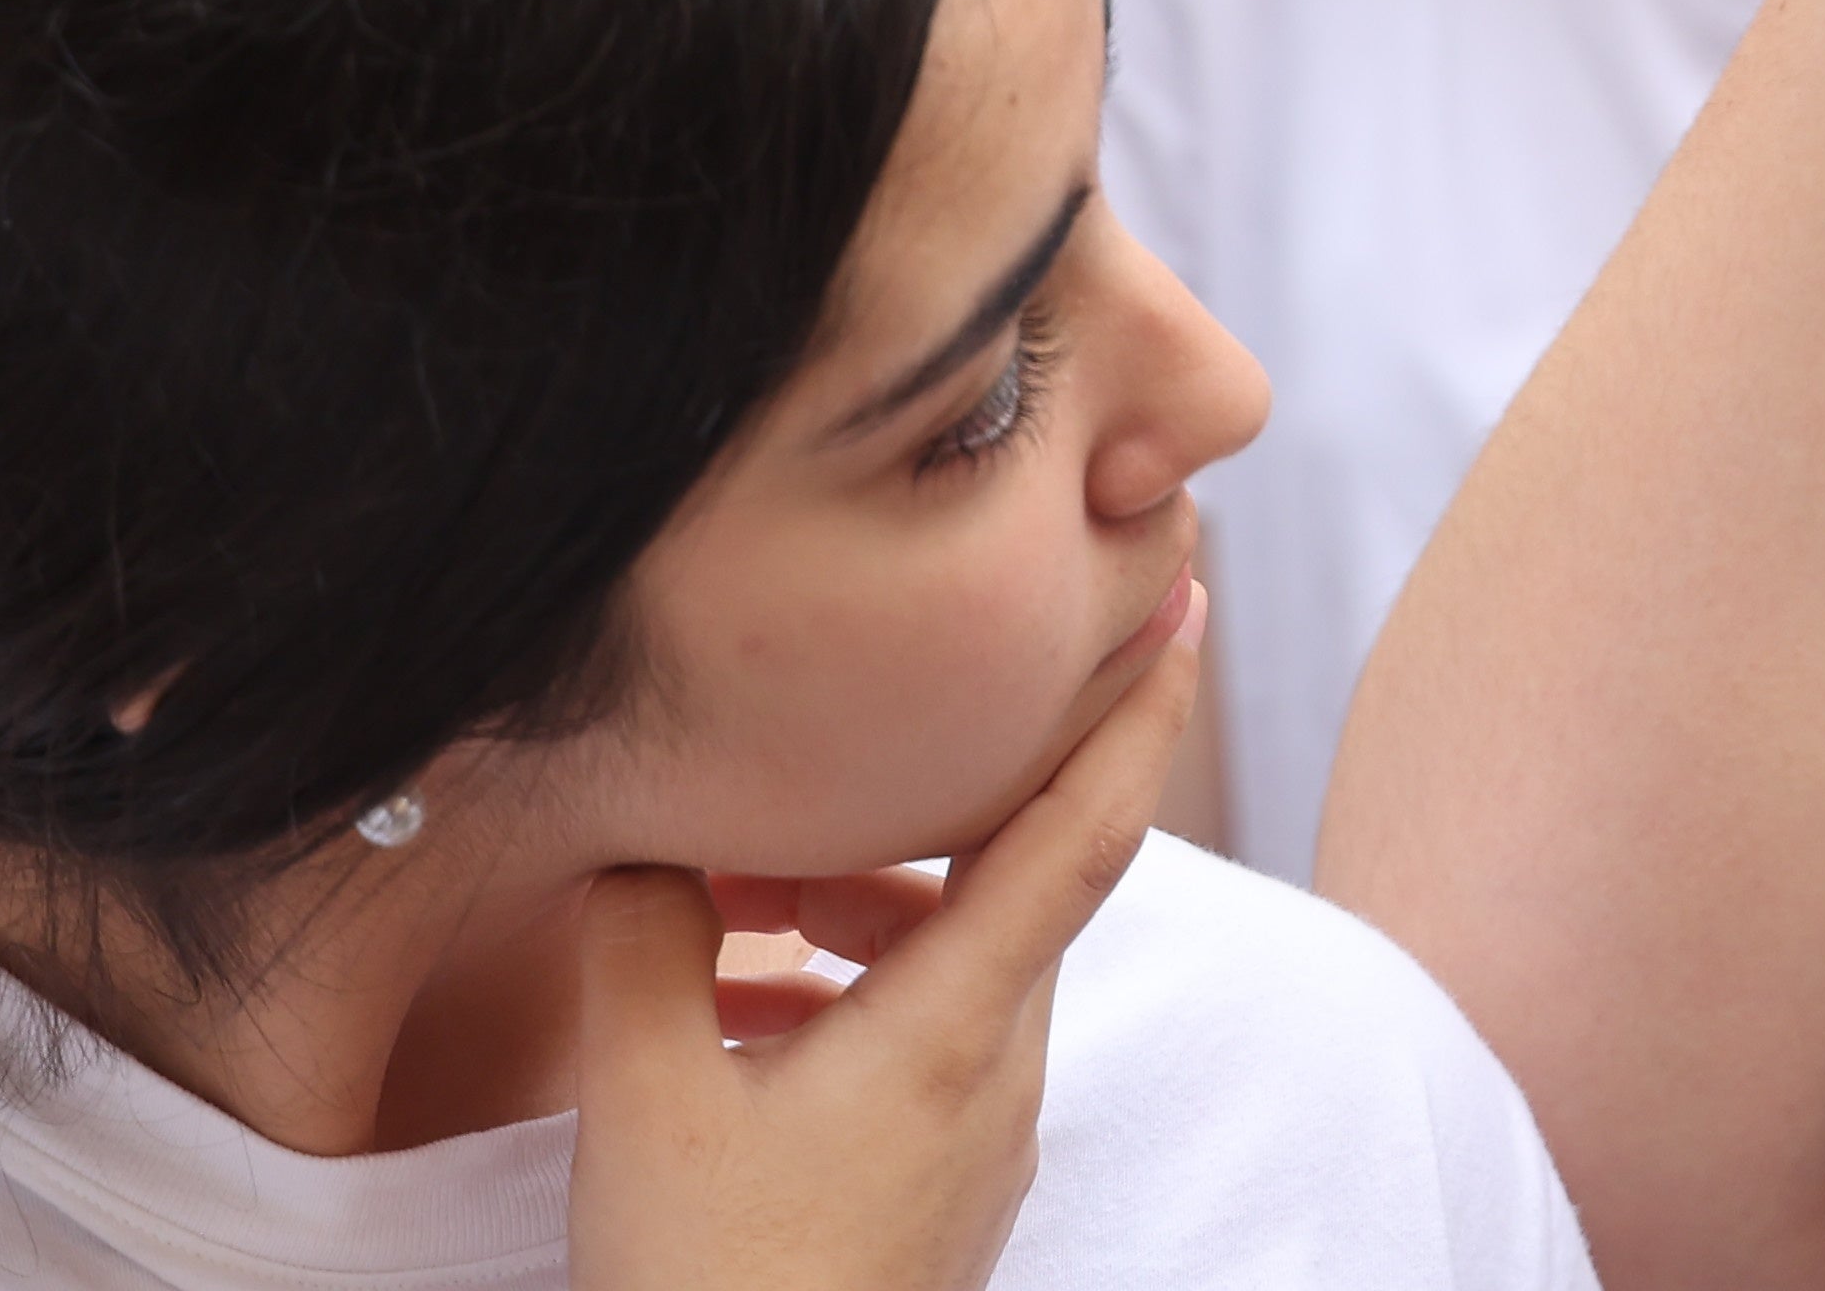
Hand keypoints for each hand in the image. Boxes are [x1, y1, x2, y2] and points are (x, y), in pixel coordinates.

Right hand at [567, 588, 1201, 1290]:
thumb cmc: (717, 1286)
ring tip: (725, 899)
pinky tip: (728, 1008)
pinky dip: (842, 989)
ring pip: (948, 957)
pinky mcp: (941, 1180)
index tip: (1181, 602)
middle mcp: (998, 1066)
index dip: (1136, 709)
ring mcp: (979, 1129)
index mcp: (959, 1025)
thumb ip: (646, 945)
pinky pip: (917, 1034)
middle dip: (922, 794)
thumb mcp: (645, 1100)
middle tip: (835, 742)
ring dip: (855, 904)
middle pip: (1005, 877)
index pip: (1085, 831)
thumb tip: (644, 845)